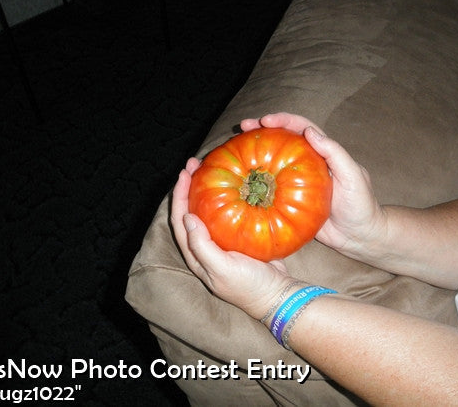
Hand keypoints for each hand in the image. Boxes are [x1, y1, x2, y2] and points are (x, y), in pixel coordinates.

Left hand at [170, 157, 297, 319]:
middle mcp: (205, 246)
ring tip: (210, 168)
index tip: (185, 174)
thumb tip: (188, 217)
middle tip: (196, 163)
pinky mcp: (239, 237)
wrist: (278, 294)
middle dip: (190, 187)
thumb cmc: (249, 285)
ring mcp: (222, 241)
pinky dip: (227, 197)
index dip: (179, 196)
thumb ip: (202, 246)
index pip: (180, 220)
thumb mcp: (222, 269)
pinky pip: (228, 213)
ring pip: (208, 210)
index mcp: (196, 254)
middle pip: (191, 210)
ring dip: (207, 189)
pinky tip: (235, 185)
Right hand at [241, 112, 386, 257]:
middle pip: (283, 140)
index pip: (301, 129)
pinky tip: (242, 181)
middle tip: (243, 127)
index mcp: (323, 153)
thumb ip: (335, 153)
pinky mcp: (291, 201)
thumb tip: (310, 132)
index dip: (284, 120)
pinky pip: (271, 188)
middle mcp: (308, 164)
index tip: (265, 120)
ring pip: (274, 162)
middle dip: (263, 130)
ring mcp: (297, 183)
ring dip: (256, 153)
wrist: (360, 237)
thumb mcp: (353, 176)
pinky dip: (257, 182)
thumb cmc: (361, 205)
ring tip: (237, 147)